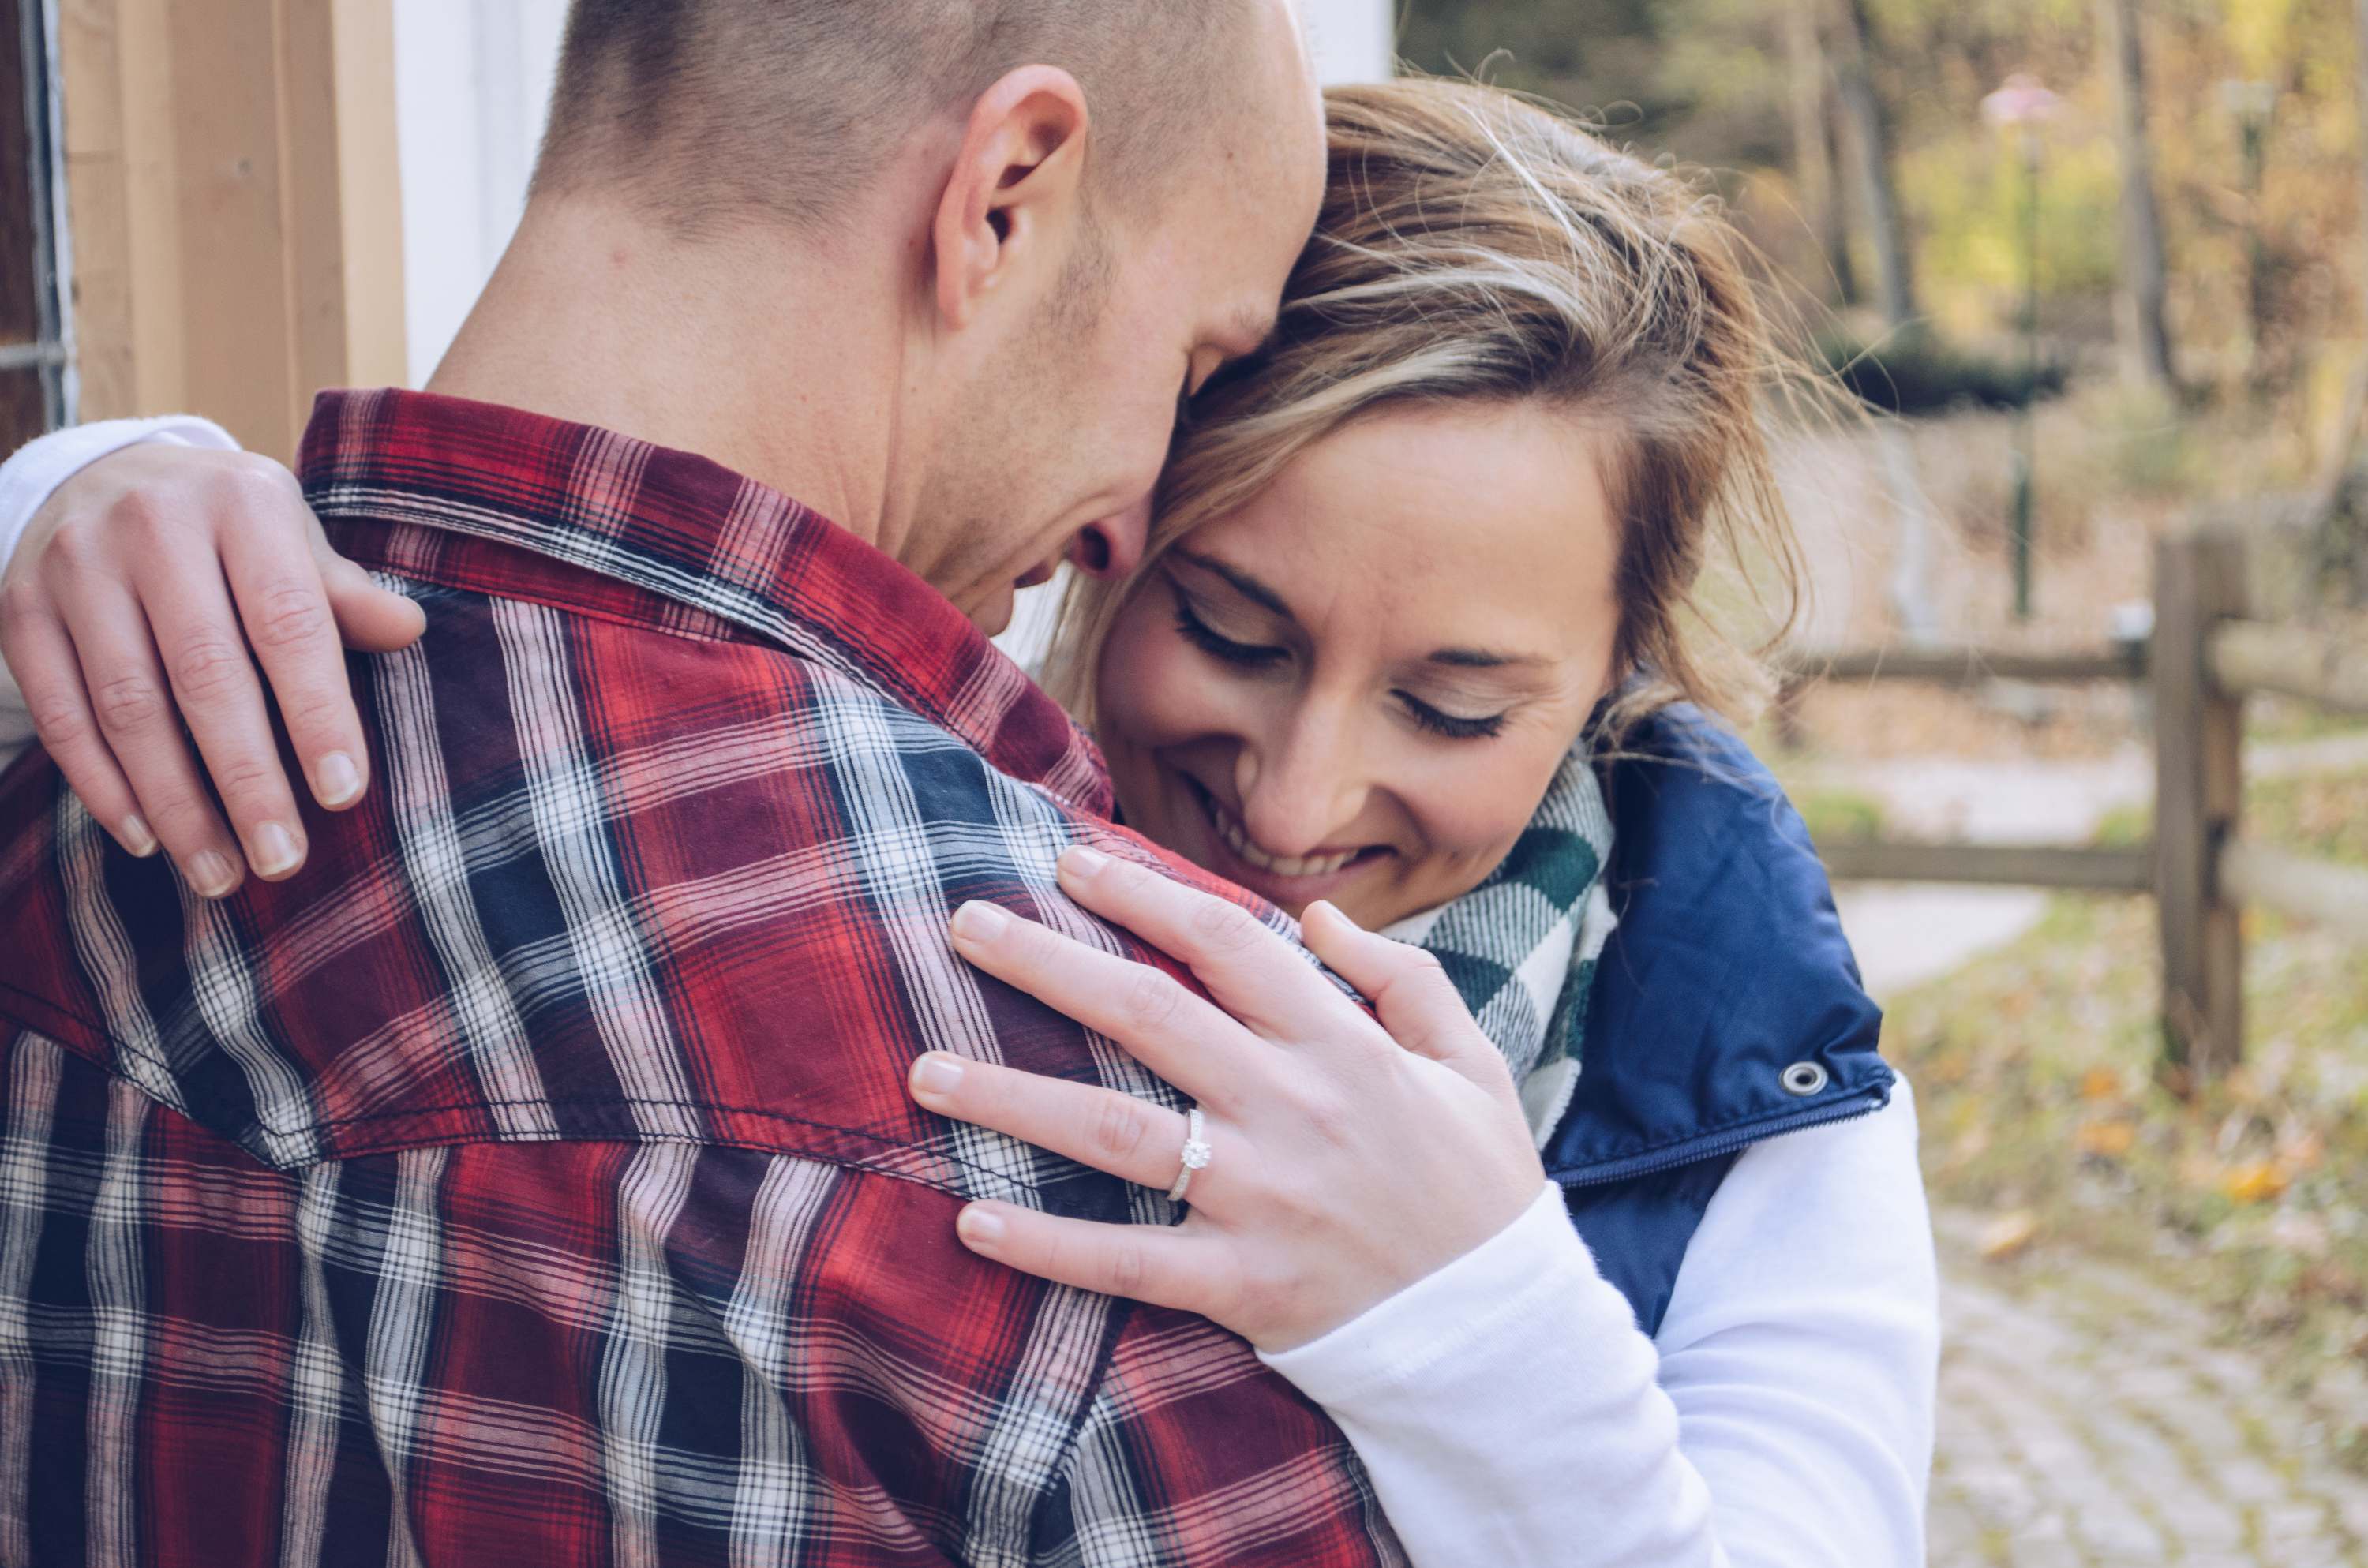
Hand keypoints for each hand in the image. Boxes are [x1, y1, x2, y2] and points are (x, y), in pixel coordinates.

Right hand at [0, 442, 424, 895]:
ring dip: (176, 801)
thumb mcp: (293, 539)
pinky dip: (102, 784)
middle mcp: (153, 525)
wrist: (105, 475)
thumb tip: (409, 629)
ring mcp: (76, 565)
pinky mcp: (21, 608)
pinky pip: (61, 711)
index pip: (289, 623)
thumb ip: (343, 594)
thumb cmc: (230, 529)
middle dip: (247, 780)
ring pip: (128, 705)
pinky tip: (146, 838)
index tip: (345, 795)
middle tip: (282, 860)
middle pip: (205, 674)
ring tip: (219, 873)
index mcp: (243, 503)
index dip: (318, 714)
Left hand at [909, 844, 1545, 1351]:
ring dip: (1011, 1098)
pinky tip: (973, 1221)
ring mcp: (1259, 1199)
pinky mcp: (1239, 1284)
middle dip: (1046, 963)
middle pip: (1147, 1016)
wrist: (1503, 1336)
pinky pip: (1125, 1262)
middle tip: (964, 923)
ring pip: (1113, 1132)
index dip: (1143, 894)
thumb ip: (1400, 978)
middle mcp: (1290, 1110)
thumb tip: (1317, 920)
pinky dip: (1047, 1245)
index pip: (1226, 943)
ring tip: (925, 1069)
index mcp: (1342, 1047)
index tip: (1071, 863)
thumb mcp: (1470, 1062)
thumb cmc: (1480, 1189)